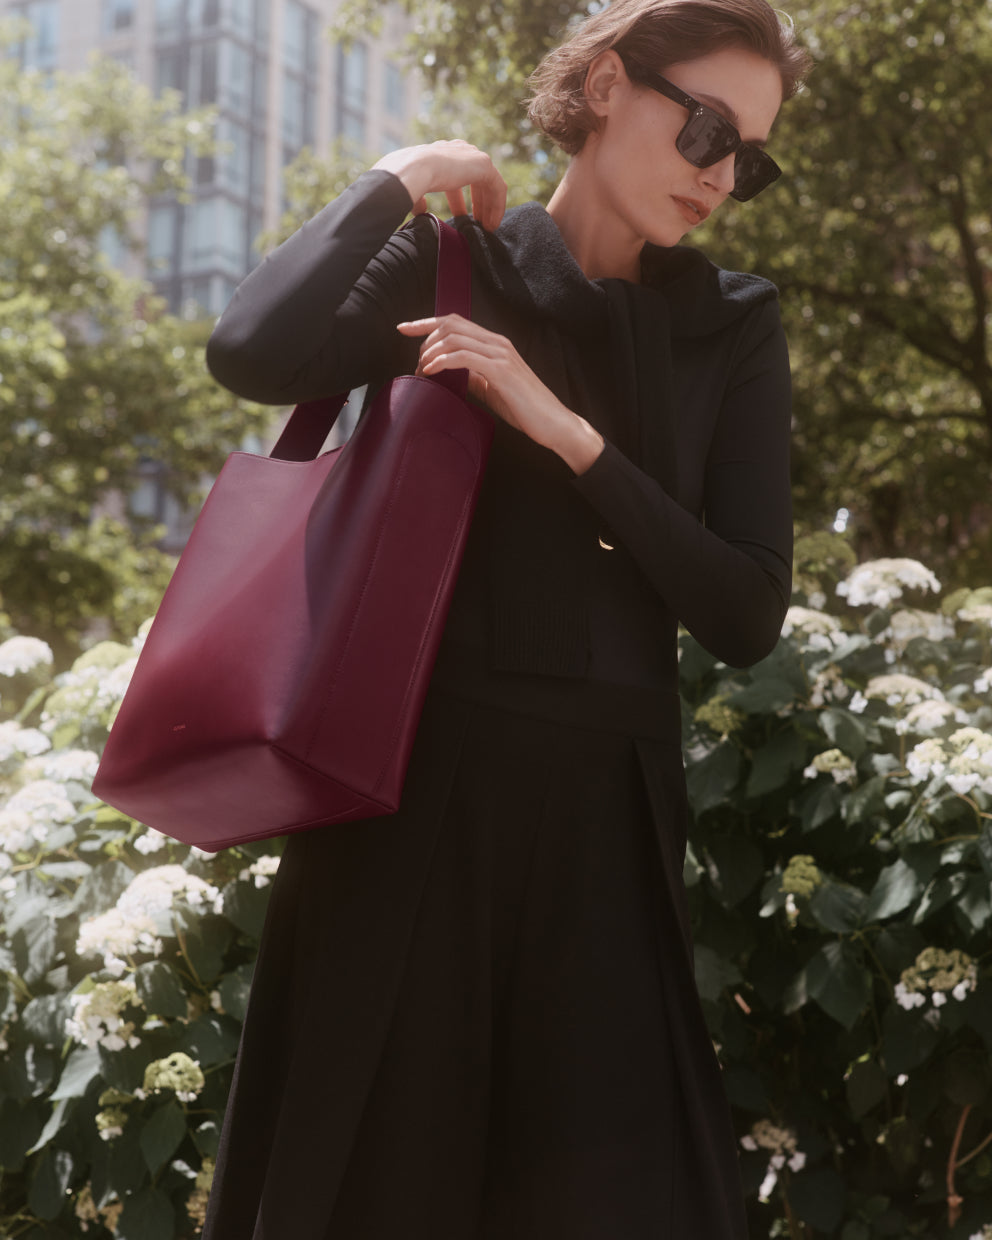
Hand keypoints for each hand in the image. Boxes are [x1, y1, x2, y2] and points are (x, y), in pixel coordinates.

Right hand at [372, 141, 506, 231]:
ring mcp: (472, 155)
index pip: (455, 175)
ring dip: (489, 206)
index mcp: (440, 154)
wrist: (412, 170)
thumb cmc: (405, 180)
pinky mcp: (483, 164)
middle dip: (478, 202)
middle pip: (475, 179)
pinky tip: (492, 224)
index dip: (458, 198)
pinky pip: (497, 187)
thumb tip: (421, 210)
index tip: (460, 217)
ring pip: (488, 184)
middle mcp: (458, 151)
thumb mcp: (412, 190)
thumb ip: (420, 199)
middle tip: (477, 223)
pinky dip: (497, 206)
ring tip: (487, 227)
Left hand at [397, 314, 604, 474]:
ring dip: (431, 351)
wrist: (553, 423)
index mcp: (494, 344)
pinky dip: (442, 361)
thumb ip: (473, 377)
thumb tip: (450, 375)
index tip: (403, 328)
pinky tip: (431, 371)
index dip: (426, 322)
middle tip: (415, 363)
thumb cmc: (525, 409)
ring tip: (421, 370)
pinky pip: (463, 357)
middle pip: (450, 324)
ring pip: (454, 337)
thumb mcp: (492, 389)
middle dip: (424, 338)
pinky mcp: (501, 370)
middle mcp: (497, 343)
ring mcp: (500, 355)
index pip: (455, 322)